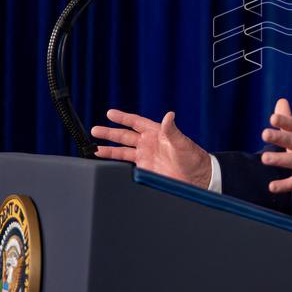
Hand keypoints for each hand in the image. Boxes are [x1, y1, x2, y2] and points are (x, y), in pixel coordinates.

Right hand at [91, 109, 212, 188]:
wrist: (197, 178)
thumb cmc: (193, 157)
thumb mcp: (182, 143)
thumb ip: (172, 130)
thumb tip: (169, 115)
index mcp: (157, 133)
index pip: (136, 123)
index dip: (123, 118)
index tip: (110, 113)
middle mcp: (149, 144)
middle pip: (125, 136)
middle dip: (109, 133)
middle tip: (94, 130)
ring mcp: (146, 157)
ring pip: (123, 152)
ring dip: (109, 150)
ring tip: (93, 149)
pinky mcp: (145, 170)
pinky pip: (127, 166)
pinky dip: (116, 165)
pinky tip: (106, 164)